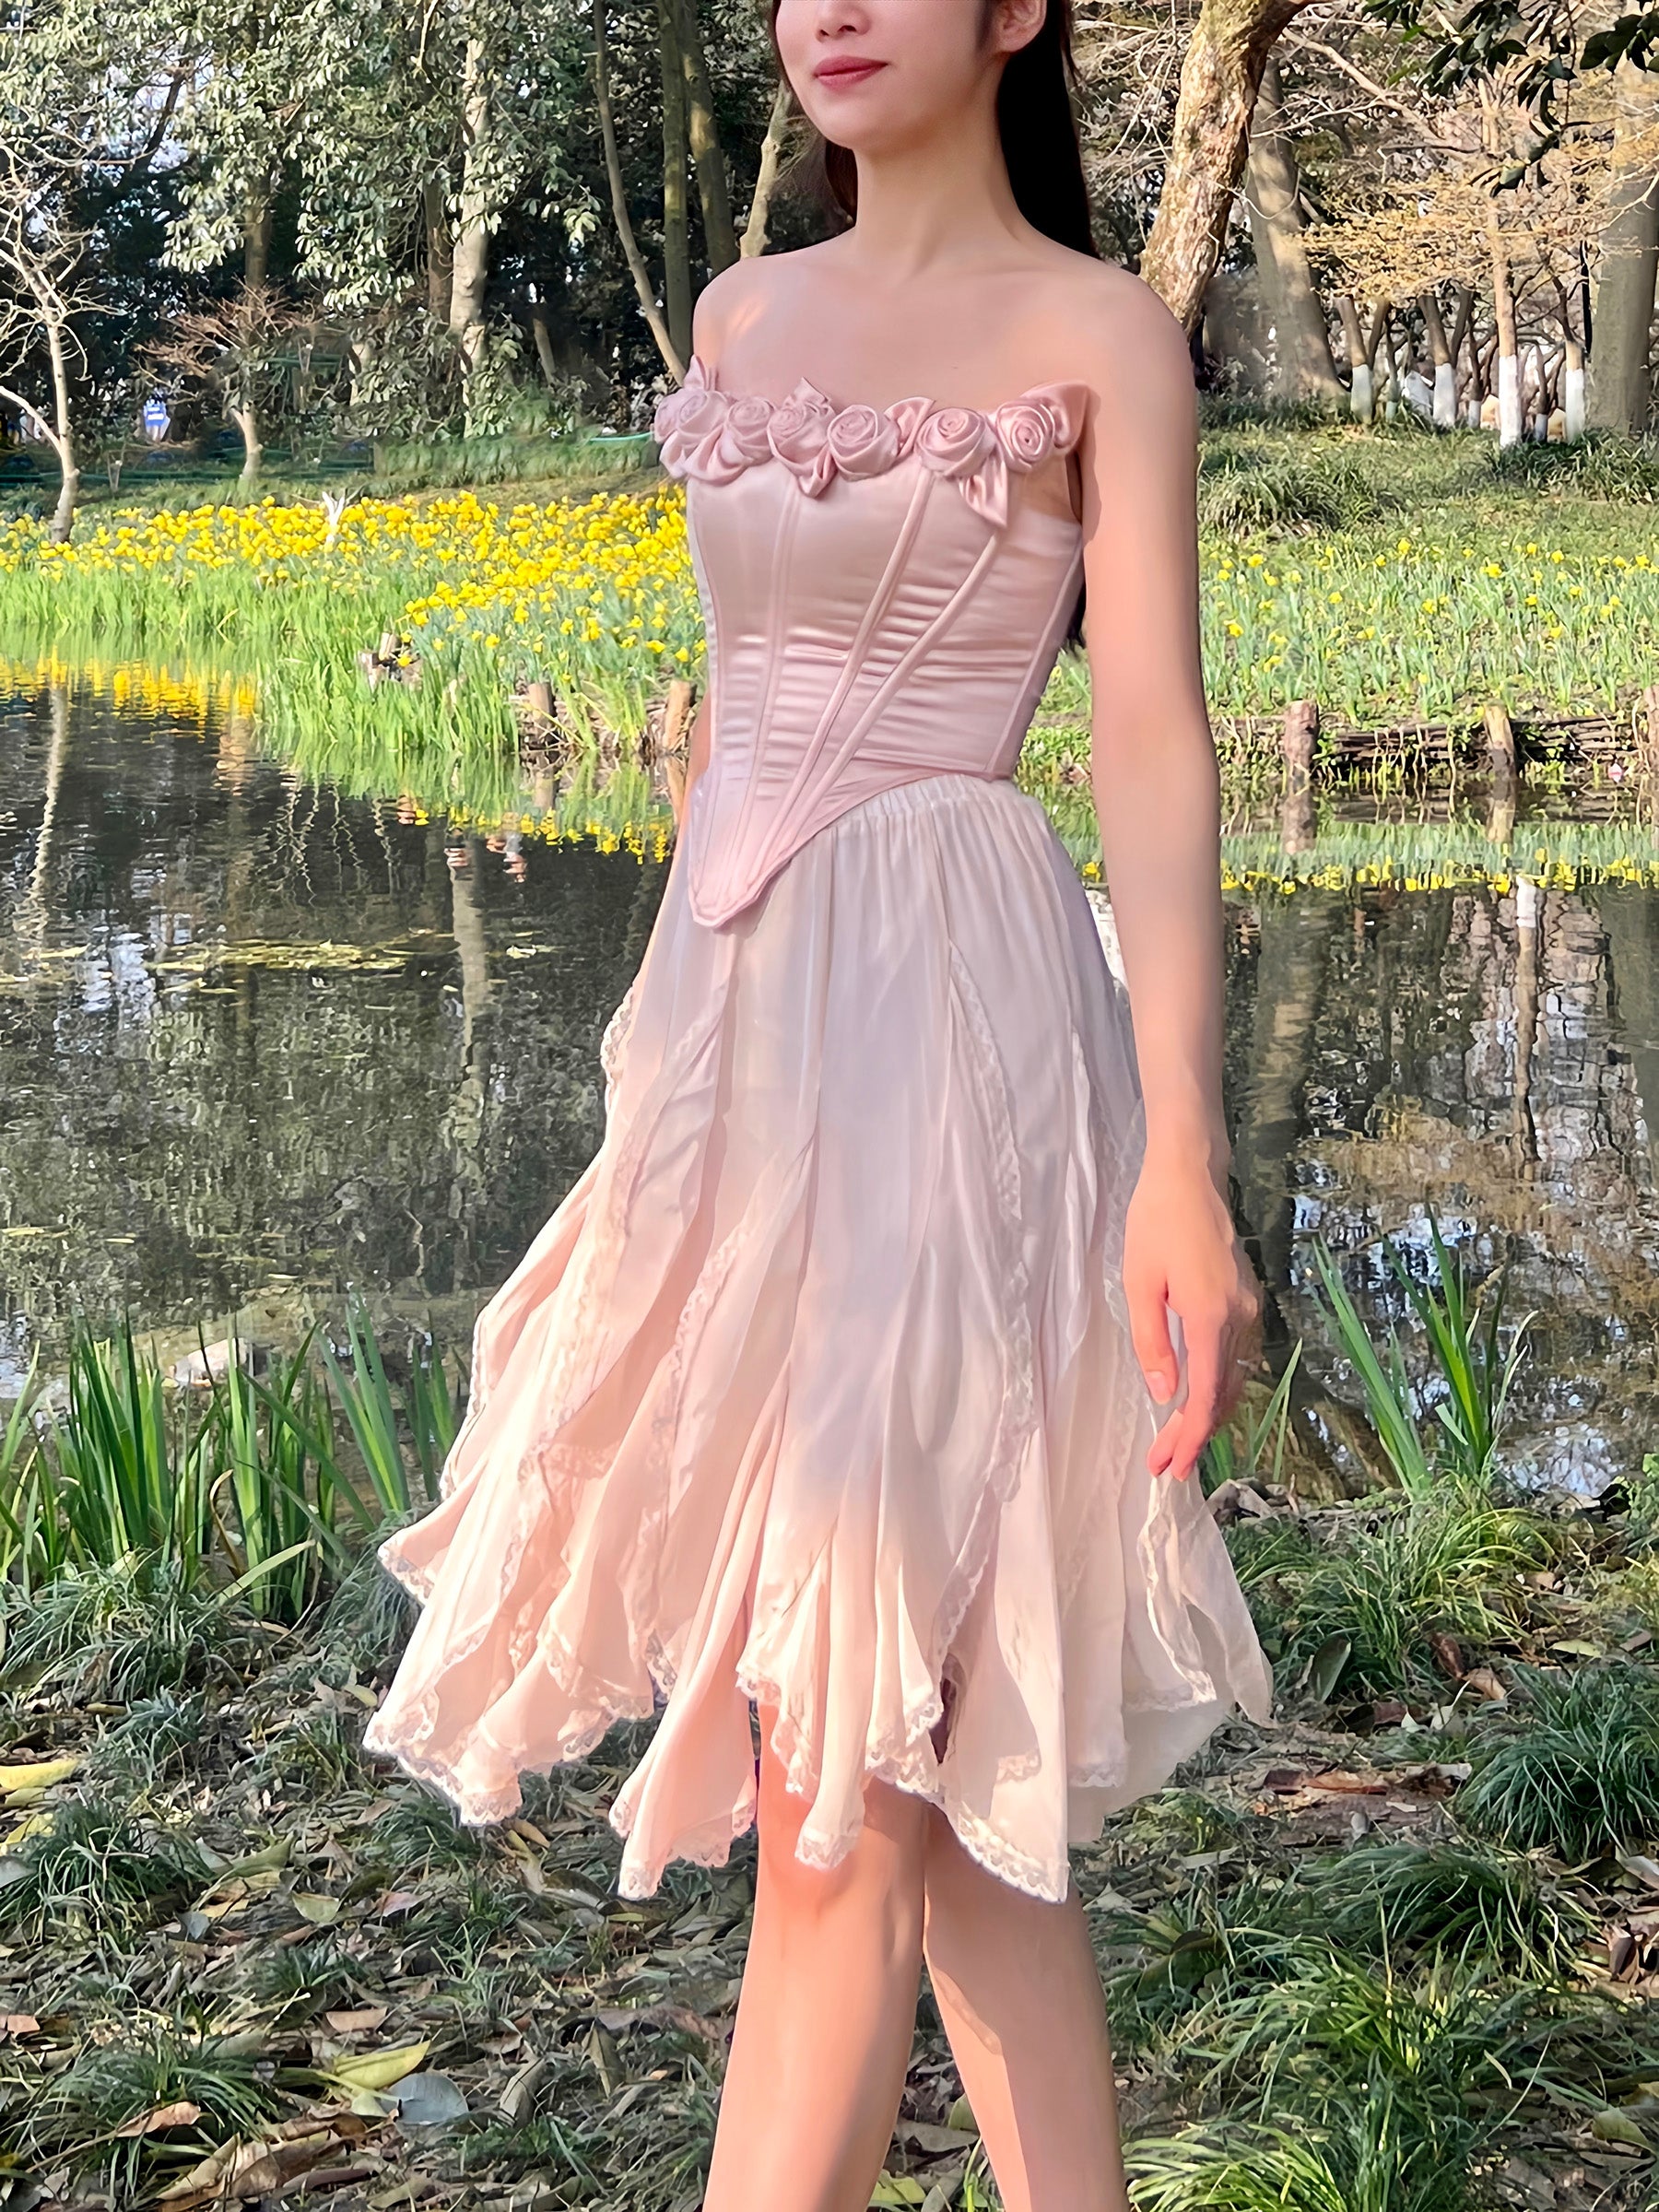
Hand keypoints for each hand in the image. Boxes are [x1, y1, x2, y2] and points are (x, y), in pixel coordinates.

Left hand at [1121, 1152, 1262, 1481]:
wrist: (1190, 1175)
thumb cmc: (1155, 1222)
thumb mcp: (1139, 1284)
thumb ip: (1152, 1343)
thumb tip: (1163, 1394)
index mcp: (1210, 1315)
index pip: (1208, 1394)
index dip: (1191, 1435)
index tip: (1171, 1466)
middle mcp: (1239, 1316)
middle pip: (1224, 1394)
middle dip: (1195, 1435)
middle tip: (1165, 1466)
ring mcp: (1248, 1308)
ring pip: (1233, 1379)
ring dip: (1206, 1415)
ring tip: (1175, 1444)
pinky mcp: (1245, 1299)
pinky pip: (1236, 1357)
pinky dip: (1217, 1387)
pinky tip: (1194, 1401)